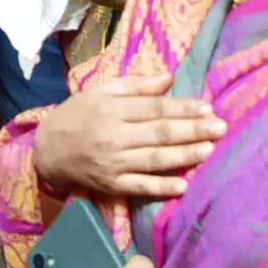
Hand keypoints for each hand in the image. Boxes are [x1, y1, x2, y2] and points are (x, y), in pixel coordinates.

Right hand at [30, 67, 224, 202]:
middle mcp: (114, 135)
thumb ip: (135, 85)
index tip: (207, 107)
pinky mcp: (112, 185)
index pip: (154, 108)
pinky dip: (161, 187)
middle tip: (221, 127)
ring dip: (184, 155)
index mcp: (112, 109)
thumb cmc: (77, 115)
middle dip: (192, 130)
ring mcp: (113, 163)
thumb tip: (169, 79)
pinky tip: (183, 185)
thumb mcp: (100, 91)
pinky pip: (140, 187)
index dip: (182, 108)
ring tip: (210, 150)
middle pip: (159, 133)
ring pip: (154, 159)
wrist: (47, 151)